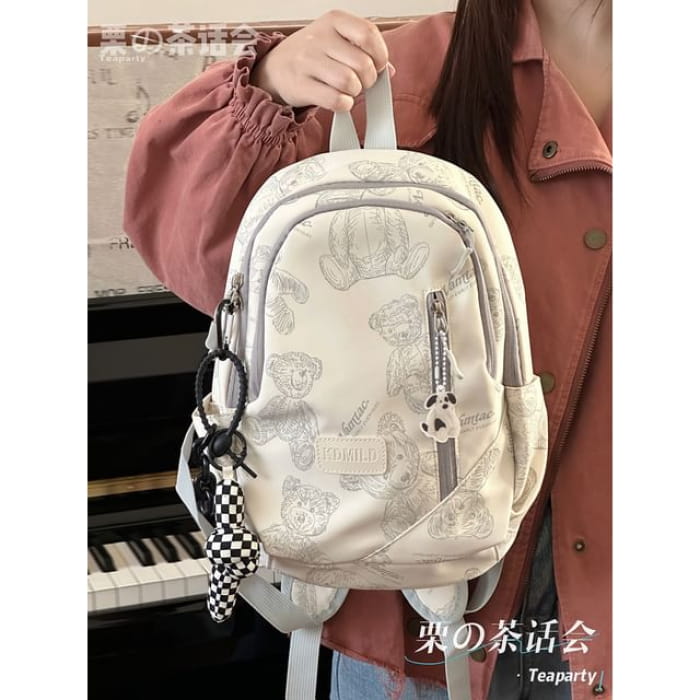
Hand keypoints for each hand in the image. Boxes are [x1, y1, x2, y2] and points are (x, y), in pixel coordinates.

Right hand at [251, 9, 394, 111]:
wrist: (275, 69)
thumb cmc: (311, 55)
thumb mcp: (336, 41)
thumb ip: (364, 51)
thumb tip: (389, 71)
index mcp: (334, 20)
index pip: (369, 34)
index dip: (380, 55)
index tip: (378, 65)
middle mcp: (319, 37)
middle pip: (363, 64)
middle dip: (368, 80)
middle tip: (361, 83)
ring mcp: (307, 60)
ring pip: (349, 82)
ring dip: (355, 93)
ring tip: (347, 91)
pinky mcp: (301, 85)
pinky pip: (335, 100)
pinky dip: (344, 105)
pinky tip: (340, 101)